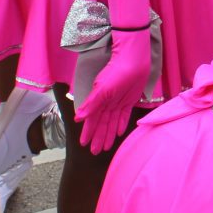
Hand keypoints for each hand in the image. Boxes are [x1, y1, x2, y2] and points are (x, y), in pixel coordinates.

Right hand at [74, 27, 153, 154]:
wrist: (134, 61)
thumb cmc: (116, 72)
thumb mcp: (102, 89)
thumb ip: (91, 104)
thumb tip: (78, 119)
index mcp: (98, 101)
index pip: (92, 121)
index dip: (88, 132)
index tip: (83, 144)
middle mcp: (107, 103)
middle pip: (101, 124)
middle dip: (97, 137)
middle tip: (94, 152)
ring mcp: (118, 103)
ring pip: (112, 123)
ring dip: (108, 134)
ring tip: (104, 147)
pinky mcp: (129, 101)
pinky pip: (123, 116)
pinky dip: (120, 124)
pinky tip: (119, 133)